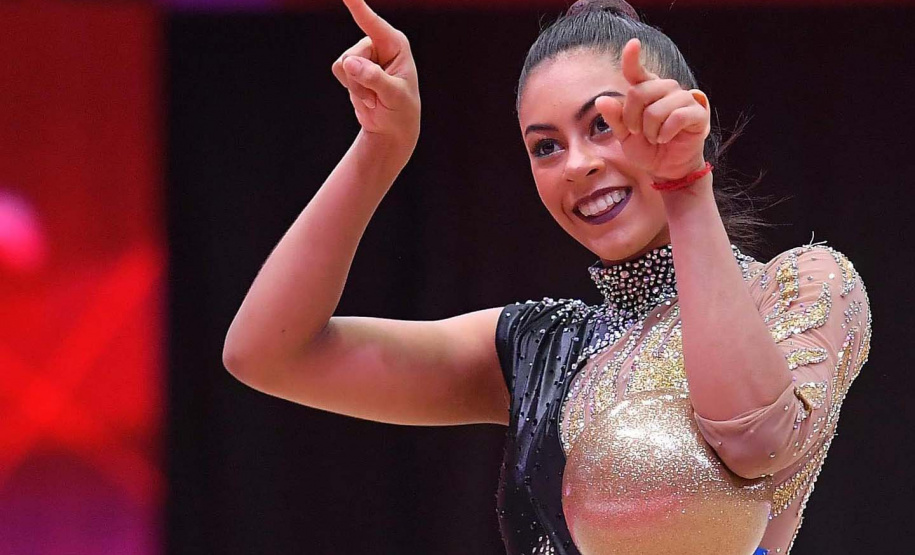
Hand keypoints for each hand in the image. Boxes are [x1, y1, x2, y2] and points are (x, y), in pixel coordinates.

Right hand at [332, 0, 420, 155]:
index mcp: (396, 44)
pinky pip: (339, 70)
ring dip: (355, 86)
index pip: (373, 22)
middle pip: (352, 54)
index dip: (357, 6)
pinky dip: (350, 87)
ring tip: (374, 97)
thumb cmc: (401, 110)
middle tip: (377, 96)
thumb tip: (349, 63)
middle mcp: (379, 43)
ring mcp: (365, 53)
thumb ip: (374, 78)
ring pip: (343, 63)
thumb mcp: (394, 96)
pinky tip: (366, 95)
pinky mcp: (353, 65)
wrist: (392, 128)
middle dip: (360, 80)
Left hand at [595, 39, 710, 181]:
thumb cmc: (647, 148)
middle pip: (640, 92)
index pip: (638, 72)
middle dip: (632, 117)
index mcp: (647, 91)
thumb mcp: (625, 136)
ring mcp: (684, 99)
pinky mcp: (697, 113)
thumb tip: (601, 100)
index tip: (633, 44)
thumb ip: (615, 118)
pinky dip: (666, 132)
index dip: (633, 59)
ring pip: (658, 107)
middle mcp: (666, 90)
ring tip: (654, 138)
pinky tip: (665, 139)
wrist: (666, 168)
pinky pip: (678, 116)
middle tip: (636, 132)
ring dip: (650, 129)